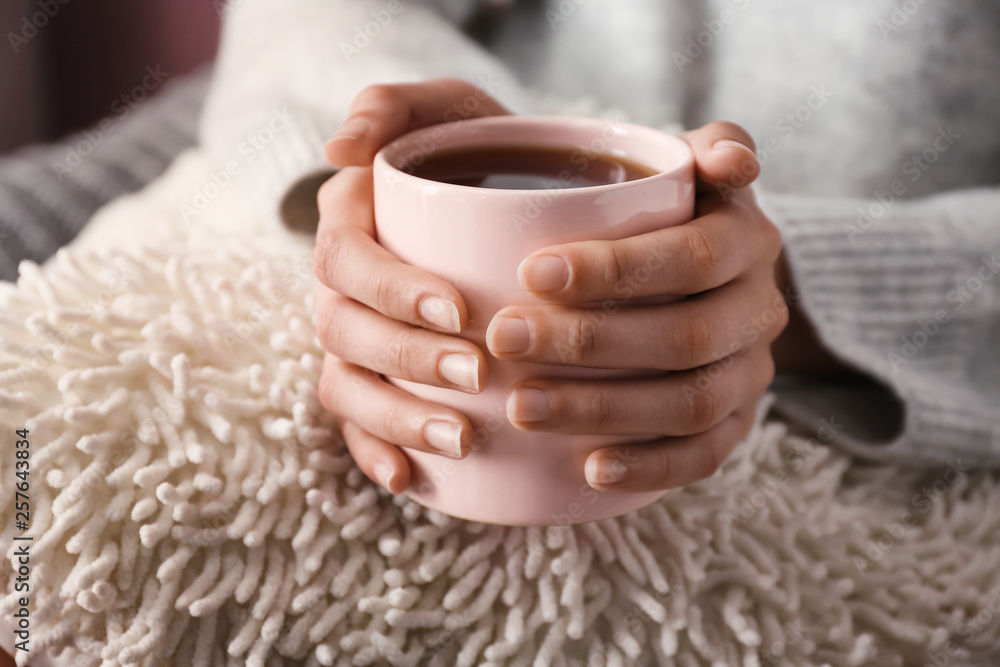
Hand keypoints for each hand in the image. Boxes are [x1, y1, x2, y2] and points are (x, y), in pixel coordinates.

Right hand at [313, 79, 509, 493]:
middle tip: (476, 375)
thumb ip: (396, 106)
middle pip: (345, 329)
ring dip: (395, 415)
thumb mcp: (450, 110)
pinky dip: (374, 452)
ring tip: (459, 438)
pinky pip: (353, 425)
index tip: (458, 308)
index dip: (391, 288)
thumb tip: (340, 149)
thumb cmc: (481, 156)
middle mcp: (341, 284)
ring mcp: (351, 337)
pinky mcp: (371, 378)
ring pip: (347, 384)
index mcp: (352, 220)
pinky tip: (409, 479)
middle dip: (406, 357)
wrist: (508, 200)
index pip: (347, 257)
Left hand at [489, 122, 786, 491]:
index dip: (616, 268)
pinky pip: (704, 456)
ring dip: (604, 409)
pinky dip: (649, 468)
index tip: (531, 272)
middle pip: (686, 336)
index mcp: (745, 239)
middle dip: (590, 342)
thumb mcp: (682, 172)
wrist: (705, 277)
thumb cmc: (663, 218)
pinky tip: (587, 470)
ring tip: (522, 408)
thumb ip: (701, 151)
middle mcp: (759, 308)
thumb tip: (733, 157)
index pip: (693, 256)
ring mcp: (751, 372)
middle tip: (504, 339)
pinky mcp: (736, 424)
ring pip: (691, 402)